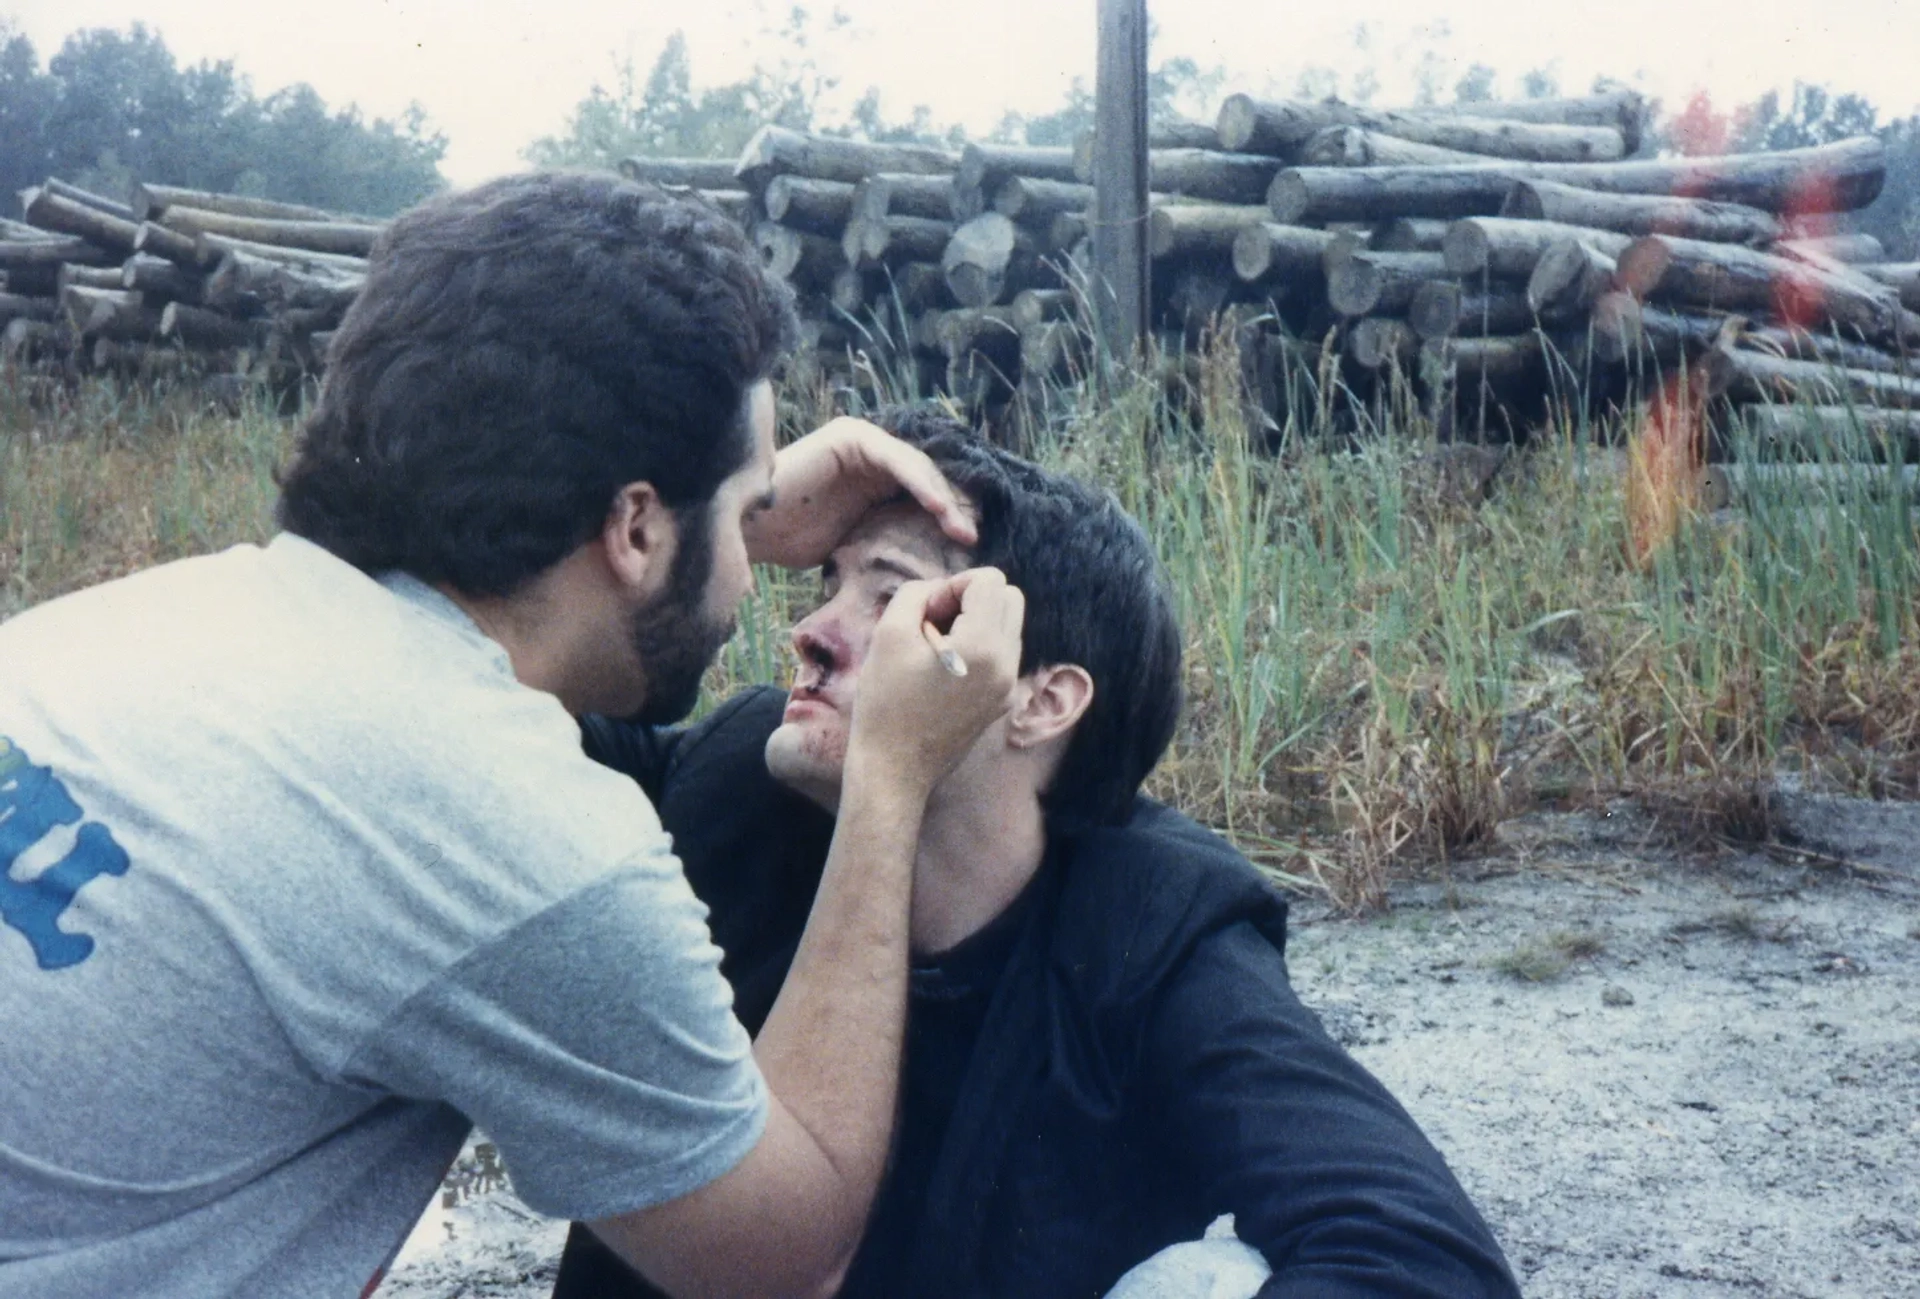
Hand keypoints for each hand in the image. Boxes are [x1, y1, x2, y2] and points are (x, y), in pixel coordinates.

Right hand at [743, 417, 978, 569]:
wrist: (751, 529)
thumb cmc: (792, 539)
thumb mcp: (855, 543)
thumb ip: (886, 537)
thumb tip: (927, 564)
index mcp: (875, 477)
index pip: (923, 494)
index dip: (948, 517)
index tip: (969, 547)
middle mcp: (872, 454)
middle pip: (926, 479)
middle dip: (953, 507)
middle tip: (974, 538)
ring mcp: (863, 442)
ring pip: (917, 468)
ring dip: (943, 497)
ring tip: (961, 527)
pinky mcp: (853, 437)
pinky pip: (897, 459)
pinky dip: (921, 482)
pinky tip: (938, 507)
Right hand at [846, 567, 1025, 796]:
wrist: (894, 771)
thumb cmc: (885, 704)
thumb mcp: (888, 634)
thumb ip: (916, 594)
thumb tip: (938, 591)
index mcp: (985, 646)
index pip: (991, 580)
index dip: (953, 585)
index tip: (927, 614)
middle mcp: (1008, 665)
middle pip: (1010, 598)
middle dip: (971, 598)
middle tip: (933, 623)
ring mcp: (1009, 687)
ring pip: (1008, 625)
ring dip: (975, 621)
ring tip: (935, 646)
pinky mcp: (1002, 702)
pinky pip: (1001, 654)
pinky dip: (978, 646)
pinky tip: (944, 668)